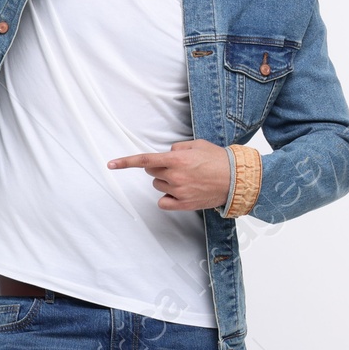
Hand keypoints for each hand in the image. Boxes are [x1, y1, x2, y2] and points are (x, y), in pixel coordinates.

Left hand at [107, 139, 230, 210]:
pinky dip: (168, 197)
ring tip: (186, 179)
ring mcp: (178, 192)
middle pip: (151, 172)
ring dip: (166, 181)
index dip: (125, 162)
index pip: (145, 160)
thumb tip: (167, 154)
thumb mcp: (198, 145)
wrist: (238, 180)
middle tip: (177, 167)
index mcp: (177, 160)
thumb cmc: (219, 160)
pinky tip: (180, 193)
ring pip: (158, 185)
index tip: (110, 164)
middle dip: (159, 168)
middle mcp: (175, 176)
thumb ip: (178, 148)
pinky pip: (163, 201)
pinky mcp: (183, 204)